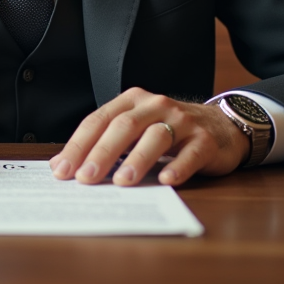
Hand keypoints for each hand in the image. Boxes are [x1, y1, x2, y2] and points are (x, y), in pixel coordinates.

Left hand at [49, 88, 248, 186]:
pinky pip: (190, 153)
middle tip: (85, 177)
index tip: (62, 169)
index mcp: (132, 102)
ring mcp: (183, 121)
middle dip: (102, 153)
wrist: (220, 126)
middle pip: (124, 126)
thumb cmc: (168, 132)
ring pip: (156, 136)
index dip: (79, 144)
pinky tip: (165, 181)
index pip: (99, 120)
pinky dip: (177, 167)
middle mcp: (156, 106)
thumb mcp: (137, 130)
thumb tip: (65, 166)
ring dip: (137, 159)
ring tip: (122, 182)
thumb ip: (106, 144)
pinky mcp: (205, 140)